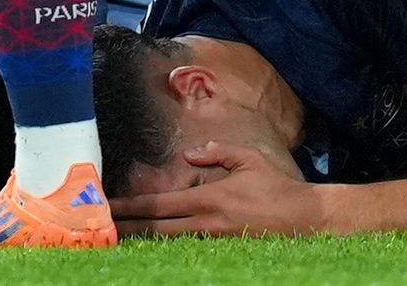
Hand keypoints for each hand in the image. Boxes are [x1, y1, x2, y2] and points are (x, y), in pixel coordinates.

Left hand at [112, 141, 327, 236]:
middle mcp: (207, 223)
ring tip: (120, 240)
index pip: (160, 204)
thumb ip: (218, 152)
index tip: (108, 207)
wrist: (305, 219)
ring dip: (144, 241)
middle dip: (127, 230)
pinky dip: (168, 248)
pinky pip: (189, 250)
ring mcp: (214, 241)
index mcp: (209, 198)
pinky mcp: (223, 252)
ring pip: (170, 244)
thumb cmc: (277, 187)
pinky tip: (154, 248)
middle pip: (156, 231)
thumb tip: (189, 153)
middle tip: (101, 230)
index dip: (131, 207)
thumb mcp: (249, 159)